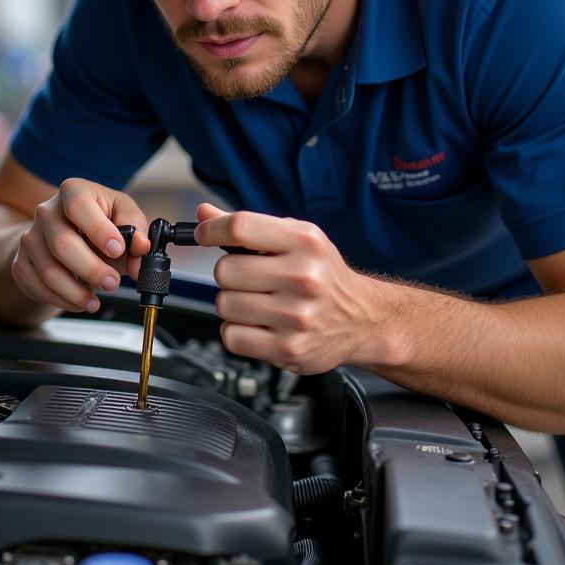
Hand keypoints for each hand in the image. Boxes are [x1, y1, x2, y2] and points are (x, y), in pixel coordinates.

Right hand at [11, 178, 149, 313]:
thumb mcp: (123, 215)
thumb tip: (141, 247)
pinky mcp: (21, 262)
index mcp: (73, 191)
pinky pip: (39, 287)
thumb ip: (137, 230)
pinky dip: (62, 300)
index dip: (99, 230)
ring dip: (77, 292)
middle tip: (112, 283)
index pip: (80, 207)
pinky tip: (79, 300)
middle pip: (63, 244)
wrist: (65, 232)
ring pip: (50, 271)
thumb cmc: (99, 222)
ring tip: (96, 300)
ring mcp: (30, 237)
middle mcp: (46, 211)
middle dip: (92, 269)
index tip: (117, 249)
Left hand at [195, 203, 382, 373]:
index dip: (211, 230)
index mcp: (304, 242)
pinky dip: (237, 331)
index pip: (240, 227)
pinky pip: (231, 336)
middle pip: (225, 270)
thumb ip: (249, 227)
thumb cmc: (322, 275)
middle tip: (249, 278)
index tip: (203, 235)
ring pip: (224, 304)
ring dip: (233, 304)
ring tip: (258, 303)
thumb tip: (203, 215)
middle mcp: (303, 277)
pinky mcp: (288, 348)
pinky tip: (259, 324)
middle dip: (229, 274)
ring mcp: (296, 316)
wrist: (362, 319)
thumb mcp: (295, 238)